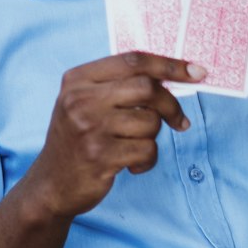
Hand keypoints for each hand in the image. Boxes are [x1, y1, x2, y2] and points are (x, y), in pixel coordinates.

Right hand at [35, 52, 204, 217]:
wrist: (51, 186)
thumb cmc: (76, 141)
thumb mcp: (84, 104)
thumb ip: (117, 86)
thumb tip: (172, 77)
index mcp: (77, 80)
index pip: (133, 60)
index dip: (170, 65)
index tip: (197, 72)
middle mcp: (80, 101)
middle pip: (147, 87)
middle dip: (170, 105)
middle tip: (179, 121)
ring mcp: (89, 129)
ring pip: (150, 122)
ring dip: (153, 138)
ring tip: (134, 148)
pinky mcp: (100, 156)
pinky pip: (147, 150)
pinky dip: (147, 161)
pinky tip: (130, 166)